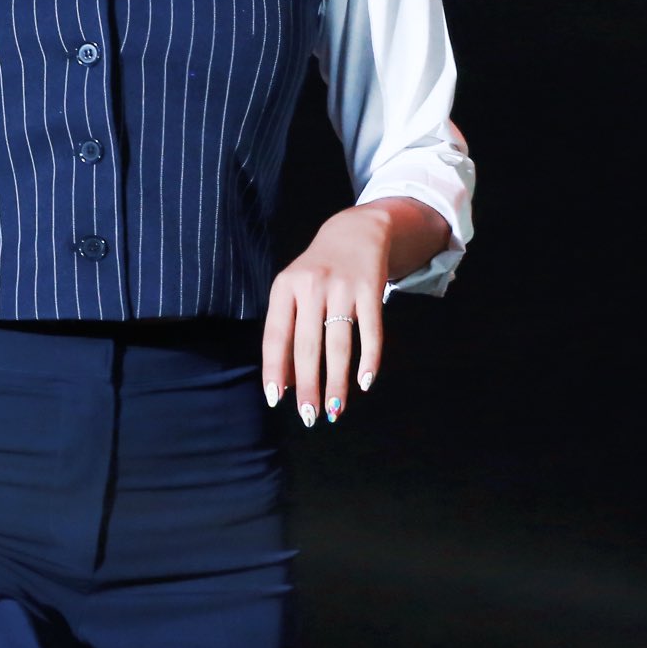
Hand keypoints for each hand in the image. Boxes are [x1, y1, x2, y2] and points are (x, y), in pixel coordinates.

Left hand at [261, 197, 449, 427]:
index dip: (275, 369)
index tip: (275, 399)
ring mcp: (343, 287)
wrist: (356, 231)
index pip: (276, 335)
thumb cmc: (316, 271)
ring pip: (339, 344)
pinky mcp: (371, 289)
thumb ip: (288, 329)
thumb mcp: (294, 290)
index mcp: (285, 288)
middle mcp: (311, 286)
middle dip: (308, 385)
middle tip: (308, 416)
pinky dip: (369, 360)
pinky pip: (371, 331)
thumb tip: (289, 382)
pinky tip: (365, 383)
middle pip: (308, 345)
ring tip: (333, 410)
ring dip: (337, 382)